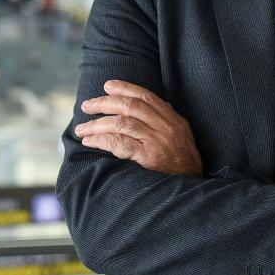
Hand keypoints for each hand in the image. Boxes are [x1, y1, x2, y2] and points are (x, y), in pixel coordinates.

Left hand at [74, 80, 202, 176]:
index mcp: (173, 119)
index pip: (146, 96)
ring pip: (121, 123)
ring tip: (81, 129)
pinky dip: (102, 140)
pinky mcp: (149, 157)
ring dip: (97, 124)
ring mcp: (157, 141)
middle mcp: (166, 127)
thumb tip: (149, 104)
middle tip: (87, 105)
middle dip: (104, 103)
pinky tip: (90, 142)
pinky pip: (120, 143)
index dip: (125, 88)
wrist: (193, 188)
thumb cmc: (184, 163)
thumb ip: (166, 120)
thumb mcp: (182, 136)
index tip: (107, 86)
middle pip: (130, 106)